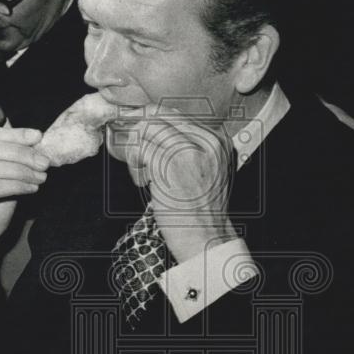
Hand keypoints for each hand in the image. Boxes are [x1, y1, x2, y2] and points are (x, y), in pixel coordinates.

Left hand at [111, 106, 237, 263]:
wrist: (207, 238)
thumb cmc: (200, 210)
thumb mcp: (206, 170)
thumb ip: (188, 146)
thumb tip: (152, 125)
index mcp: (218, 140)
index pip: (175, 114)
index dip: (151, 124)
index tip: (142, 140)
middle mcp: (208, 140)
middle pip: (159, 116)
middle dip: (141, 135)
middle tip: (139, 157)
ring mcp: (190, 150)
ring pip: (147, 131)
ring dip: (137, 153)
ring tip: (144, 174)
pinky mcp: (172, 164)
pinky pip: (141, 150)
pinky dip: (135, 166)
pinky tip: (144, 183)